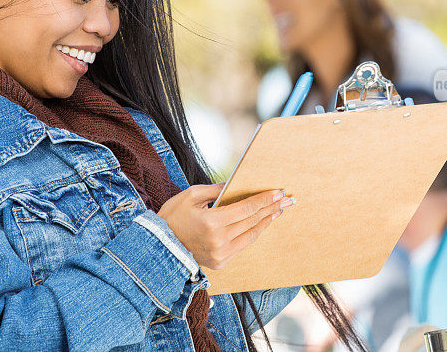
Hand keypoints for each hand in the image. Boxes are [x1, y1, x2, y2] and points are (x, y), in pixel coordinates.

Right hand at [157, 183, 294, 269]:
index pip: (246, 208)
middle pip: (253, 221)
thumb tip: (234, 183)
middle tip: (286, 199)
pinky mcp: (220, 262)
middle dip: (271, 208)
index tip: (278, 192)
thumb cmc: (172, 216)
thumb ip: (215, 190)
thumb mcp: (191, 195)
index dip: (264, 199)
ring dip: (266, 222)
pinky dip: (253, 234)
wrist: (159, 245)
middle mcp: (219, 240)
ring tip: (277, 211)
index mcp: (212, 221)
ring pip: (251, 235)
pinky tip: (260, 225)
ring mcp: (221, 254)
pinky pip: (242, 246)